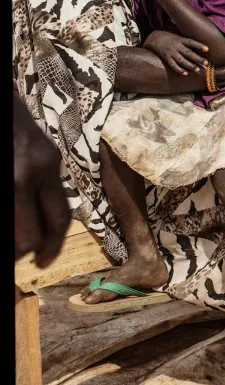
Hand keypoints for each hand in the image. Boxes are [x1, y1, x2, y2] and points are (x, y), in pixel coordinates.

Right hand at [14, 91, 71, 267]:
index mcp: (47, 164)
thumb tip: (40, 223)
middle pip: (30, 238)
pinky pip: (3, 221)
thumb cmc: (11, 123)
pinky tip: (5, 224)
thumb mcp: (38, 148)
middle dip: (22, 251)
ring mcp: (7, 179)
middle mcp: (26, 174)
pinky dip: (4, 228)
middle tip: (17, 253)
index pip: (59, 218)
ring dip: (10, 244)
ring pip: (12, 238)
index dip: (52, 246)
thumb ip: (42, 180)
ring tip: (11, 241)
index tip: (43, 261)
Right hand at [144, 30, 208, 74]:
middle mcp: (177, 46)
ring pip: (181, 60)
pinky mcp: (166, 58)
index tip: (207, 49)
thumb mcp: (180, 37)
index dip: (199, 45)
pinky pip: (172, 65)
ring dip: (190, 65)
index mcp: (181, 40)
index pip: (192, 42)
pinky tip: (185, 73)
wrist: (155, 38)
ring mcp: (171, 52)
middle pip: (188, 53)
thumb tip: (202, 49)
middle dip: (198, 58)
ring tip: (197, 69)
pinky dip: (179, 69)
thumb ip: (188, 43)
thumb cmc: (172, 38)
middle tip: (206, 63)